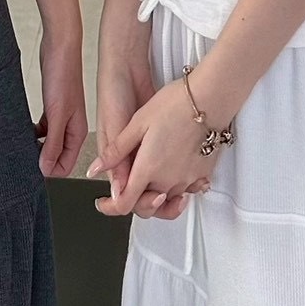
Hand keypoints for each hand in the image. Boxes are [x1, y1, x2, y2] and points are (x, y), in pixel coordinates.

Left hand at [34, 32, 87, 177]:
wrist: (59, 46)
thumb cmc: (62, 75)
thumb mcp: (56, 114)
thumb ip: (53, 143)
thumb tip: (46, 168)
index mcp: (77, 132)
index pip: (66, 166)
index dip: (49, 170)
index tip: (31, 167)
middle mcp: (71, 127)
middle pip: (57, 156)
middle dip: (42, 159)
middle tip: (24, 153)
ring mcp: (62, 117)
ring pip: (49, 142)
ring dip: (37, 145)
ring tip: (22, 140)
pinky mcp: (52, 107)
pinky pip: (44, 128)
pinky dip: (35, 132)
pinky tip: (25, 127)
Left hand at [95, 26, 188, 219]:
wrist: (209, 98)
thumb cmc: (174, 105)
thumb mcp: (137, 123)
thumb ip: (116, 152)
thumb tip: (94, 170)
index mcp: (147, 169)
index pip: (125, 204)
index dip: (110, 207)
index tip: (103, 202)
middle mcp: (168, 181)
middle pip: (148, 206)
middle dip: (136, 200)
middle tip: (130, 184)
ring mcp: (188, 180)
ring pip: (168, 199)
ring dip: (157, 193)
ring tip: (151, 173)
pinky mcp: (203, 173)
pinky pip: (187, 189)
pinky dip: (177, 185)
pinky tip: (173, 168)